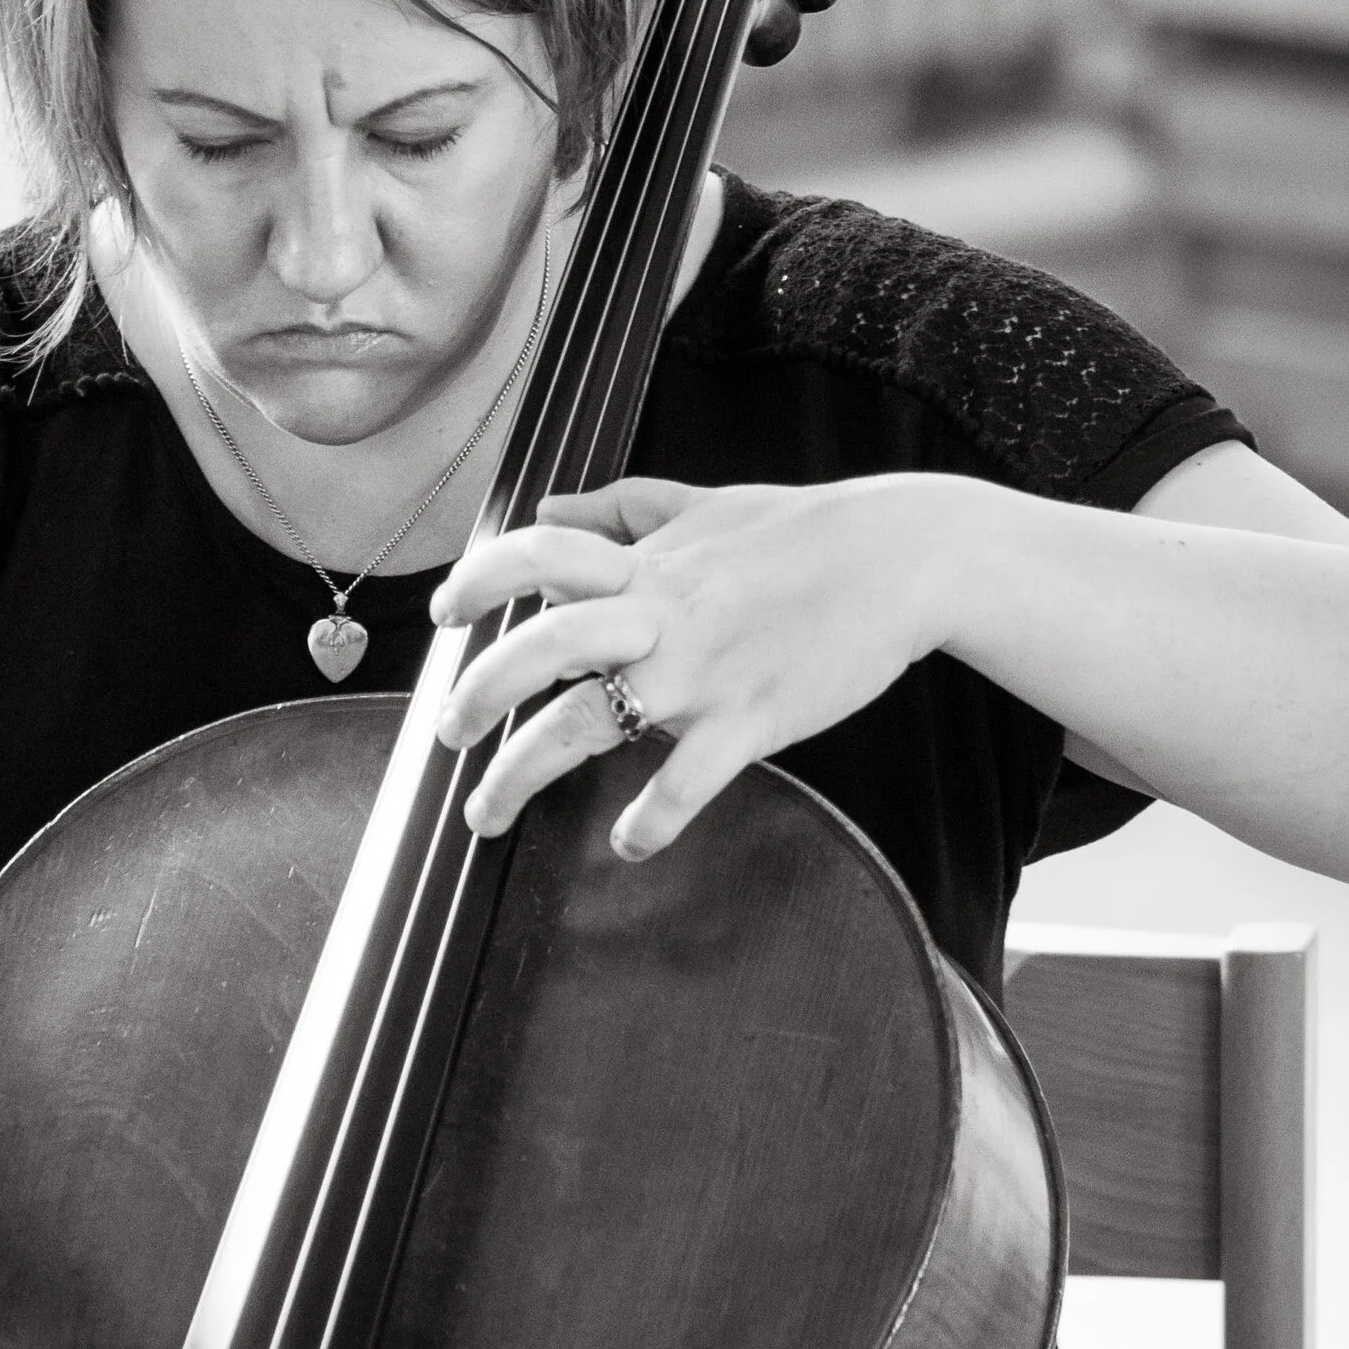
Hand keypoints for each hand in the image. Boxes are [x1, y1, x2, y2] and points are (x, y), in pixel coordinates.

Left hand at [429, 472, 952, 858]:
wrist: (905, 559)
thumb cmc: (805, 532)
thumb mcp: (705, 504)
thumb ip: (622, 507)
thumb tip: (550, 505)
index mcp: (646, 564)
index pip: (537, 555)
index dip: (479, 581)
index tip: (443, 614)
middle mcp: (659, 615)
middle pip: (539, 647)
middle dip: (476, 694)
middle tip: (447, 732)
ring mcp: (701, 672)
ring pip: (584, 724)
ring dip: (519, 775)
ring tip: (485, 814)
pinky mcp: (750, 720)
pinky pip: (685, 782)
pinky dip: (650, 820)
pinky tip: (628, 844)